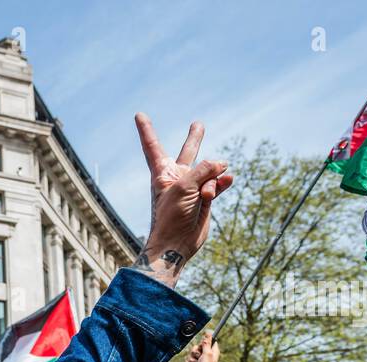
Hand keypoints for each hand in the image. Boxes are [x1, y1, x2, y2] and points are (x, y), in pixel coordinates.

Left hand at [133, 114, 232, 286]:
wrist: (176, 243)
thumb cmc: (171, 215)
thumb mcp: (184, 187)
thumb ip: (203, 170)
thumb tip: (221, 164)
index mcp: (162, 173)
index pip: (153, 146)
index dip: (146, 130)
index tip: (139, 114)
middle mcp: (177, 178)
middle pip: (188, 153)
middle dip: (194, 139)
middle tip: (199, 124)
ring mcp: (193, 188)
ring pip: (210, 171)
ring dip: (213, 179)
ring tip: (206, 195)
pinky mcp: (205, 199)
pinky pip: (219, 184)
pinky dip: (223, 183)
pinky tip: (228, 181)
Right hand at [185, 332, 229, 361]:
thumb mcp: (207, 353)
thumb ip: (206, 343)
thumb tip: (209, 333)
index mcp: (211, 351)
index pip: (206, 341)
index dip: (202, 343)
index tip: (202, 346)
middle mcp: (205, 355)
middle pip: (195, 348)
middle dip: (194, 353)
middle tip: (199, 358)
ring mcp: (199, 361)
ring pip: (190, 355)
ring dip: (191, 361)